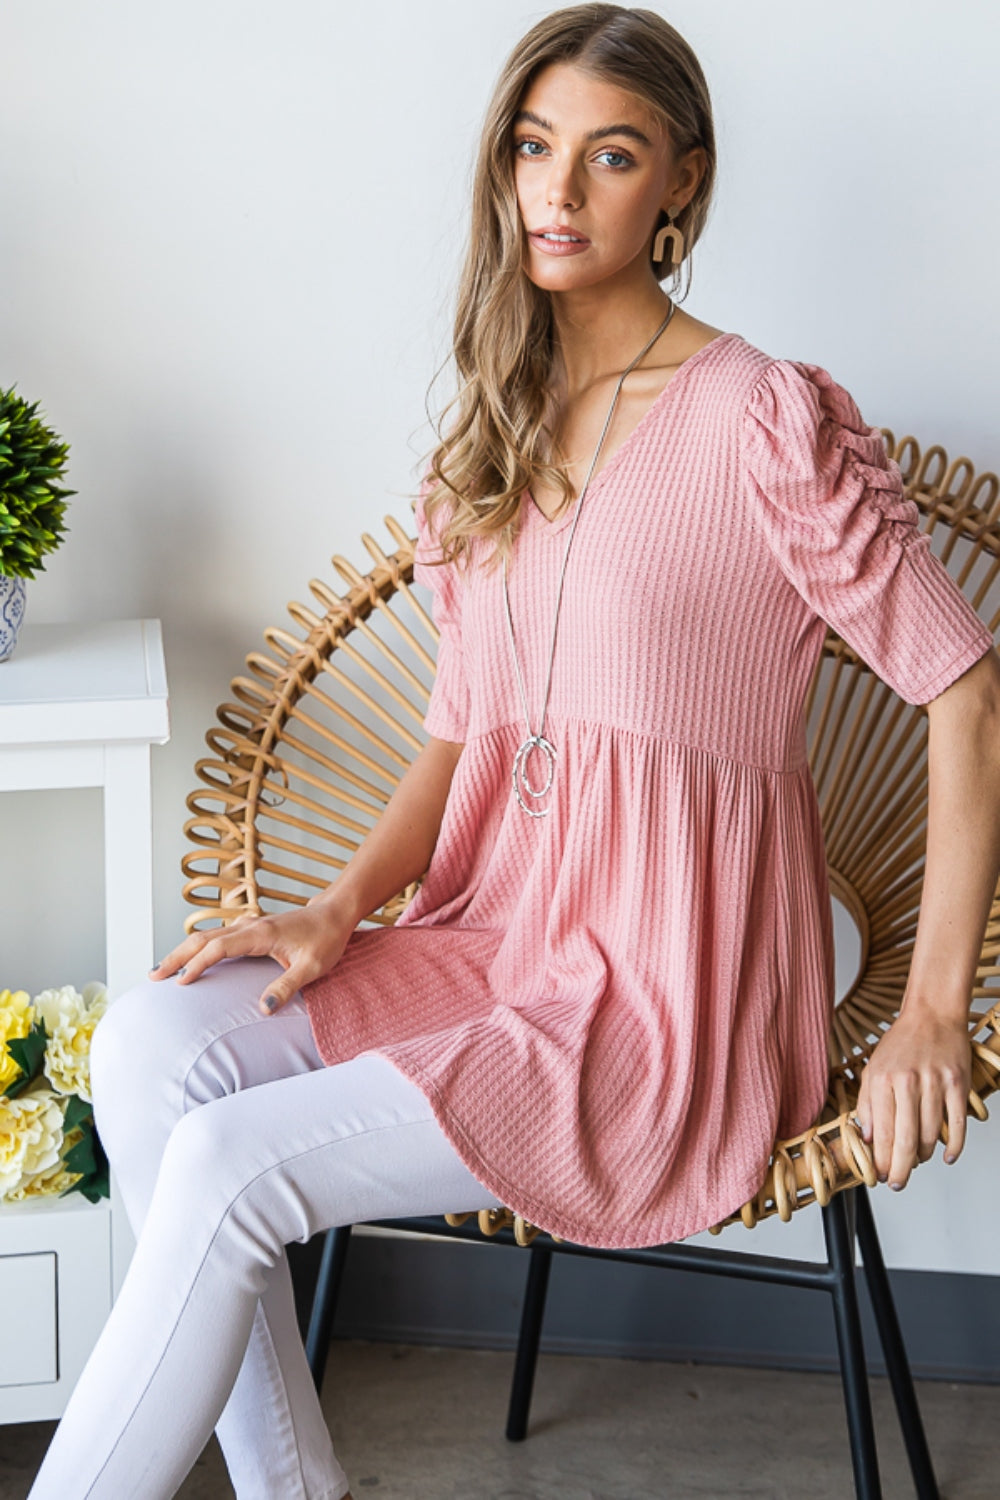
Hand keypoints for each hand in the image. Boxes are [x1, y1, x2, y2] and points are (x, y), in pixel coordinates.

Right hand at [149, 903, 355, 1015]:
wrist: (335, 914)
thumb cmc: (327, 939)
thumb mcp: (313, 967)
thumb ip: (287, 987)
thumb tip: (263, 1010)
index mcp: (260, 934)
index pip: (218, 949)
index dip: (197, 965)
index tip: (179, 983)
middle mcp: (249, 926)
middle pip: (203, 939)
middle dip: (176, 957)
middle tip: (153, 976)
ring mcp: (249, 925)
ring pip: (207, 936)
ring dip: (183, 951)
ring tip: (163, 970)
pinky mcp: (251, 928)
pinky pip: (217, 937)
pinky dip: (198, 947)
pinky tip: (191, 959)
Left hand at [854, 1005, 971, 1190]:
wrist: (932, 1015)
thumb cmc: (901, 1042)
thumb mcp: (873, 1068)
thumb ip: (867, 1103)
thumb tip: (868, 1138)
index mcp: (883, 1079)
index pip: (881, 1132)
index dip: (881, 1160)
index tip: (881, 1175)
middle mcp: (908, 1082)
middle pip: (905, 1140)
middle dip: (900, 1169)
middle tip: (898, 1183)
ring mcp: (935, 1083)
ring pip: (930, 1135)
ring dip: (923, 1156)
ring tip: (916, 1161)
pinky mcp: (958, 1084)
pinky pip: (957, 1124)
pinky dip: (953, 1146)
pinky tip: (946, 1156)